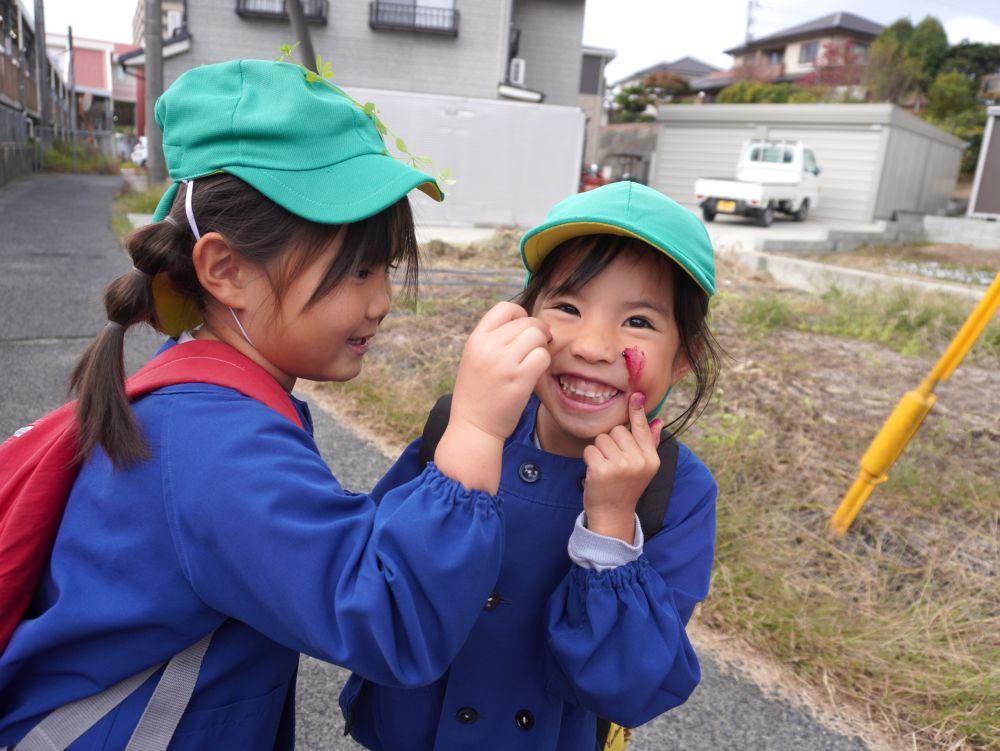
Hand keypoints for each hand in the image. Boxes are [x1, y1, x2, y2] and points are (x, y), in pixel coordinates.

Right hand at [435, 302, 550, 492]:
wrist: (473, 428)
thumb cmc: (477, 395)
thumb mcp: (475, 359)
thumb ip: (494, 340)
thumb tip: (525, 323)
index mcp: (476, 339)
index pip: (506, 308)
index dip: (521, 315)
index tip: (523, 331)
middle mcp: (489, 346)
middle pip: (527, 322)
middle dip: (537, 333)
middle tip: (537, 348)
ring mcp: (504, 362)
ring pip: (537, 337)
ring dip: (542, 348)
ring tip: (534, 362)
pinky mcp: (519, 379)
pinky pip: (543, 357)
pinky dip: (544, 363)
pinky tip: (535, 374)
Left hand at [582, 392, 662, 542]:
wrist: (613, 515)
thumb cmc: (625, 488)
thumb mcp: (643, 468)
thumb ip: (649, 443)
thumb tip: (658, 421)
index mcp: (651, 459)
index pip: (642, 428)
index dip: (636, 411)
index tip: (635, 395)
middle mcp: (639, 461)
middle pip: (617, 430)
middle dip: (610, 442)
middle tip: (613, 462)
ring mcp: (621, 466)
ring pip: (602, 438)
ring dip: (599, 450)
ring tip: (605, 467)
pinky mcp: (602, 470)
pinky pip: (590, 449)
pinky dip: (589, 458)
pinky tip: (595, 472)